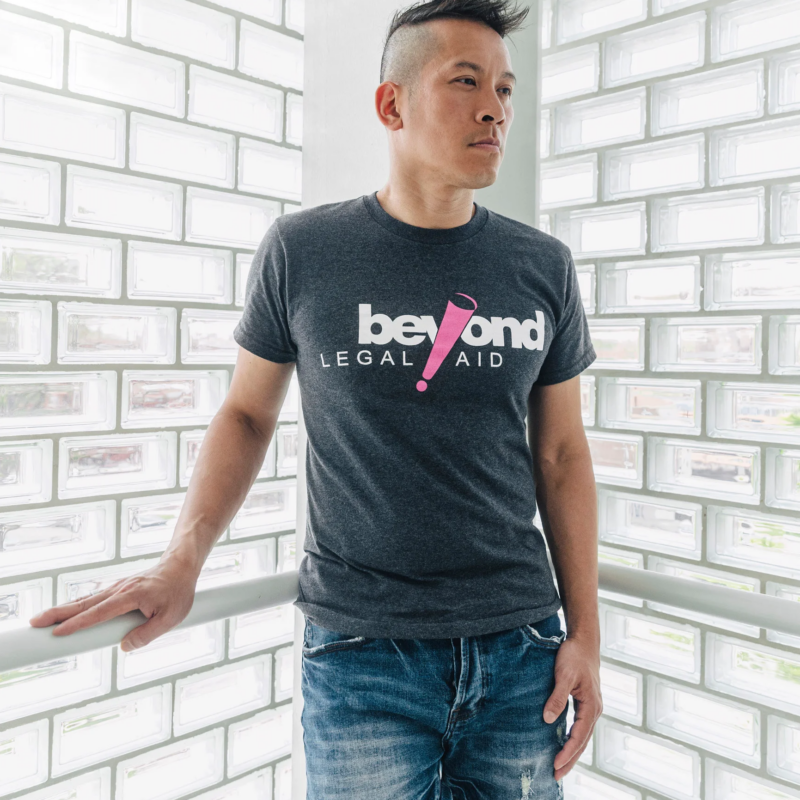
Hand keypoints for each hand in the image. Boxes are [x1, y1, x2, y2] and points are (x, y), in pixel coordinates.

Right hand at [28, 555, 198, 651]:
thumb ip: (147, 634)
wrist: (181, 566)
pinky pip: (94, 598)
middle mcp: (119, 589)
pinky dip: (77, 605)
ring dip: (63, 609)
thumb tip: (123, 647)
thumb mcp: (171, 618)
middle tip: (35, 623)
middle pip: (84, 603)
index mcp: (131, 596)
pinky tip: (66, 613)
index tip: (58, 633)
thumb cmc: (178, 592)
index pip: (99, 613)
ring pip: (86, 599)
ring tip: (42, 619)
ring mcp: (117, 587)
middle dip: (58, 613)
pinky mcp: (118, 588)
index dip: (78, 624)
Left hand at [542, 633, 602, 781]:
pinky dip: (573, 739)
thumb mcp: (563, 675)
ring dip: (572, 752)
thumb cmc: (573, 656)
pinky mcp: (586, 702)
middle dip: (570, 760)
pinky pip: (580, 727)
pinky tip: (563, 744)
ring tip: (560, 767)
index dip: (567, 752)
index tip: (554, 765)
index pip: (578, 736)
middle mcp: (595, 710)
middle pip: (583, 742)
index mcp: (591, 706)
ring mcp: (592, 707)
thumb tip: (547, 720)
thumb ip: (557, 697)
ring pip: (582, 736)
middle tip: (556, 776)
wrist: (584, 641)